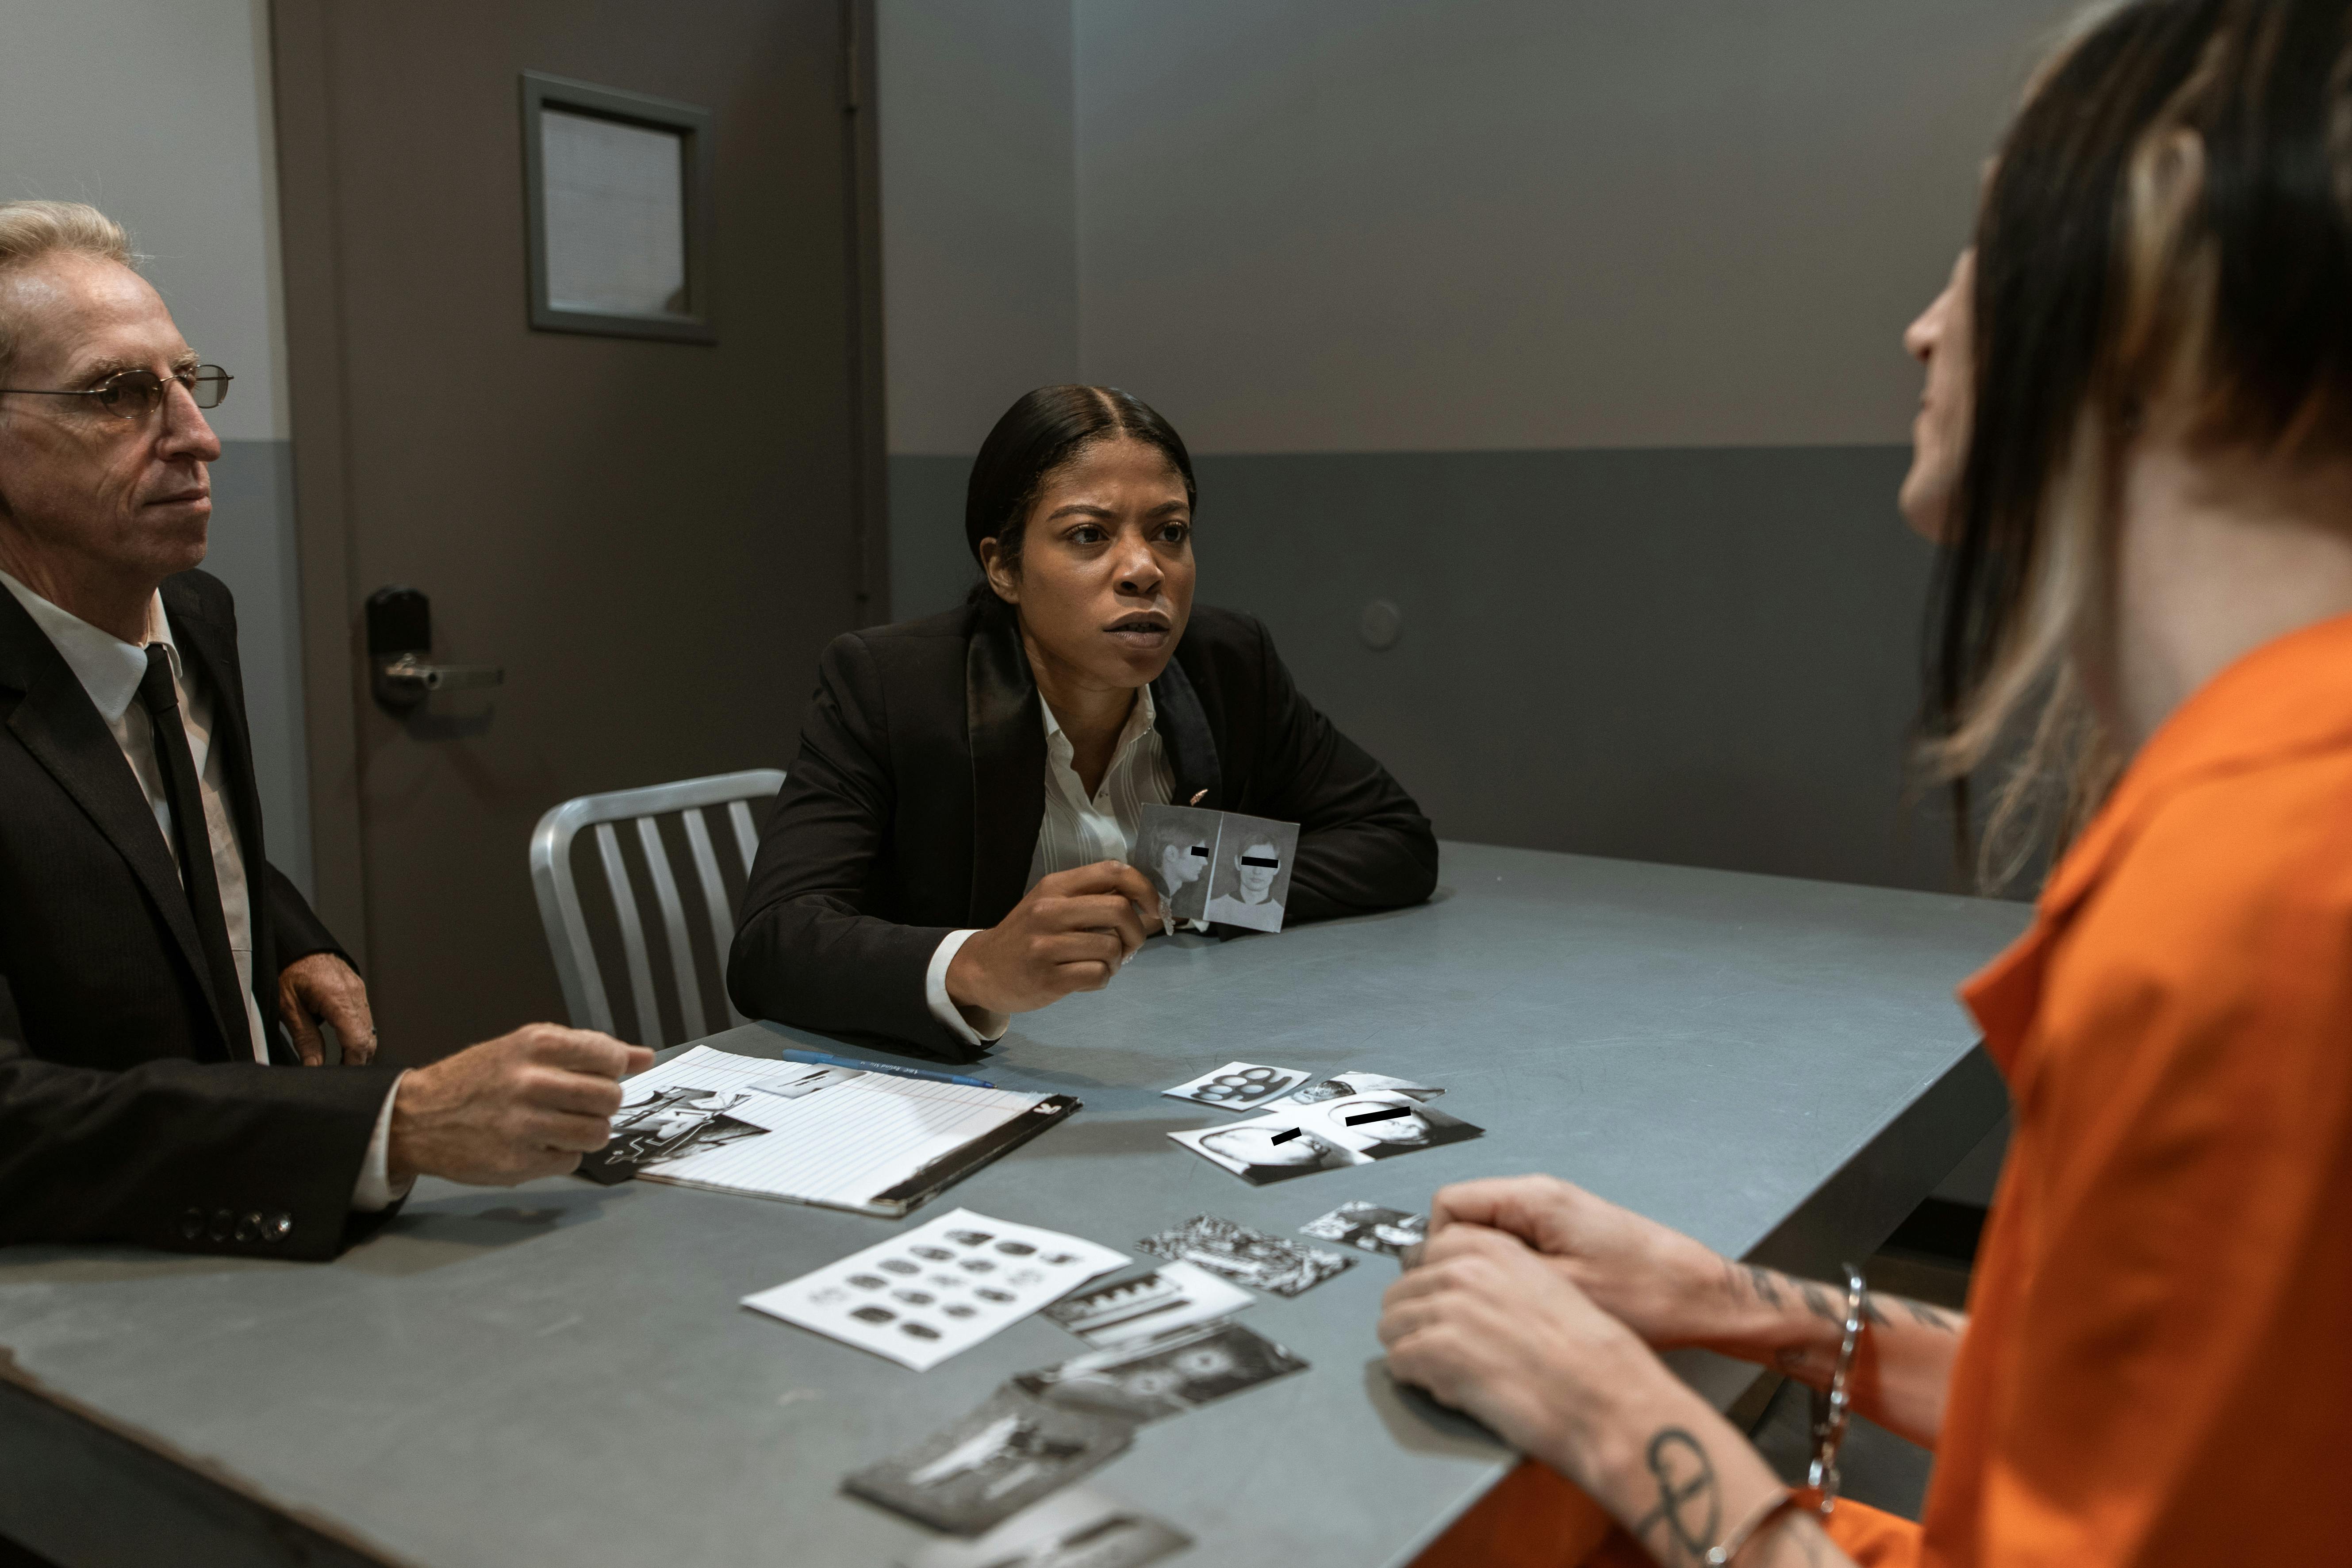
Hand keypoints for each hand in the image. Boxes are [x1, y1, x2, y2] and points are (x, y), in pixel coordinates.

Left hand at [277, 953, 376, 1064]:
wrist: (294, 942)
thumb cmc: (287, 968)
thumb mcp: (288, 1008)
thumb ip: (305, 1039)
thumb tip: (314, 1066)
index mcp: (338, 997)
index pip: (357, 1041)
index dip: (352, 1064)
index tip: (341, 1079)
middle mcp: (355, 993)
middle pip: (368, 1038)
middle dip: (357, 1060)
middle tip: (339, 1075)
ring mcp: (359, 990)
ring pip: (369, 1030)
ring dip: (358, 1048)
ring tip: (339, 1062)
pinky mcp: (357, 989)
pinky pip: (364, 1018)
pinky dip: (357, 1034)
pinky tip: (342, 1043)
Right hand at [387, 1024, 652, 1185]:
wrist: (417, 1117)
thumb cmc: (479, 1078)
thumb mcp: (526, 1047)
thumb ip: (587, 1050)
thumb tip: (644, 1056)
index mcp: (536, 1045)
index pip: (609, 1056)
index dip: (613, 1067)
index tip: (602, 1072)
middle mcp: (531, 1083)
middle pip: (610, 1098)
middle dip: (603, 1102)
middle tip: (580, 1102)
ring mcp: (524, 1126)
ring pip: (598, 1133)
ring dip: (589, 1131)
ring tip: (563, 1124)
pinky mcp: (517, 1163)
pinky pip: (570, 1161)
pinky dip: (562, 1154)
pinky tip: (538, 1143)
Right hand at [946, 861, 1160, 1015]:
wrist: (983, 969)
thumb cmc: (1027, 935)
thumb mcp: (1054, 906)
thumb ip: (1095, 901)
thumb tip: (1151, 908)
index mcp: (1055, 886)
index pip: (1112, 871)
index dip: (1144, 887)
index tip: (1154, 907)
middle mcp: (1049, 910)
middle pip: (1119, 909)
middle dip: (1137, 931)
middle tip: (1129, 944)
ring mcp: (1046, 945)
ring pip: (1111, 948)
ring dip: (1117, 960)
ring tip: (1102, 963)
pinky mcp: (1048, 978)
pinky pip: (1098, 976)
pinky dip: (1102, 979)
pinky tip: (1087, 977)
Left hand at [1380, 1223, 1653, 1474]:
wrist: (1607, 1397)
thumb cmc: (1589, 1355)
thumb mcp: (1546, 1287)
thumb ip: (1498, 1278)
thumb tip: (1461, 1291)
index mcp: (1493, 1248)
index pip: (1425, 1254)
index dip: (1429, 1289)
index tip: (1439, 1310)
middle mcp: (1465, 1271)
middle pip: (1401, 1290)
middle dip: (1417, 1323)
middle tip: (1444, 1350)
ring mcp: (1448, 1309)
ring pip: (1392, 1325)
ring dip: (1413, 1350)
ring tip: (1448, 1372)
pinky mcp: (1439, 1352)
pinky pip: (1399, 1362)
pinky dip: (1417, 1379)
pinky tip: (1451, 1388)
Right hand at [1426, 1175, 1726, 1346]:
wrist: (1701, 1296)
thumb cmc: (1645, 1294)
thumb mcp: (1561, 1290)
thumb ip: (1498, 1274)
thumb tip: (1445, 1276)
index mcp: (1533, 1200)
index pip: (1447, 1205)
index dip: (1436, 1249)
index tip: (1448, 1289)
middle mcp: (1540, 1196)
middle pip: (1463, 1217)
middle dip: (1458, 1261)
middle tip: (1475, 1304)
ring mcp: (1554, 1213)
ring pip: (1487, 1234)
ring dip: (1485, 1270)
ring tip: (1506, 1307)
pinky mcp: (1567, 1233)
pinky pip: (1514, 1245)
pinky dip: (1510, 1272)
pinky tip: (1529, 1302)